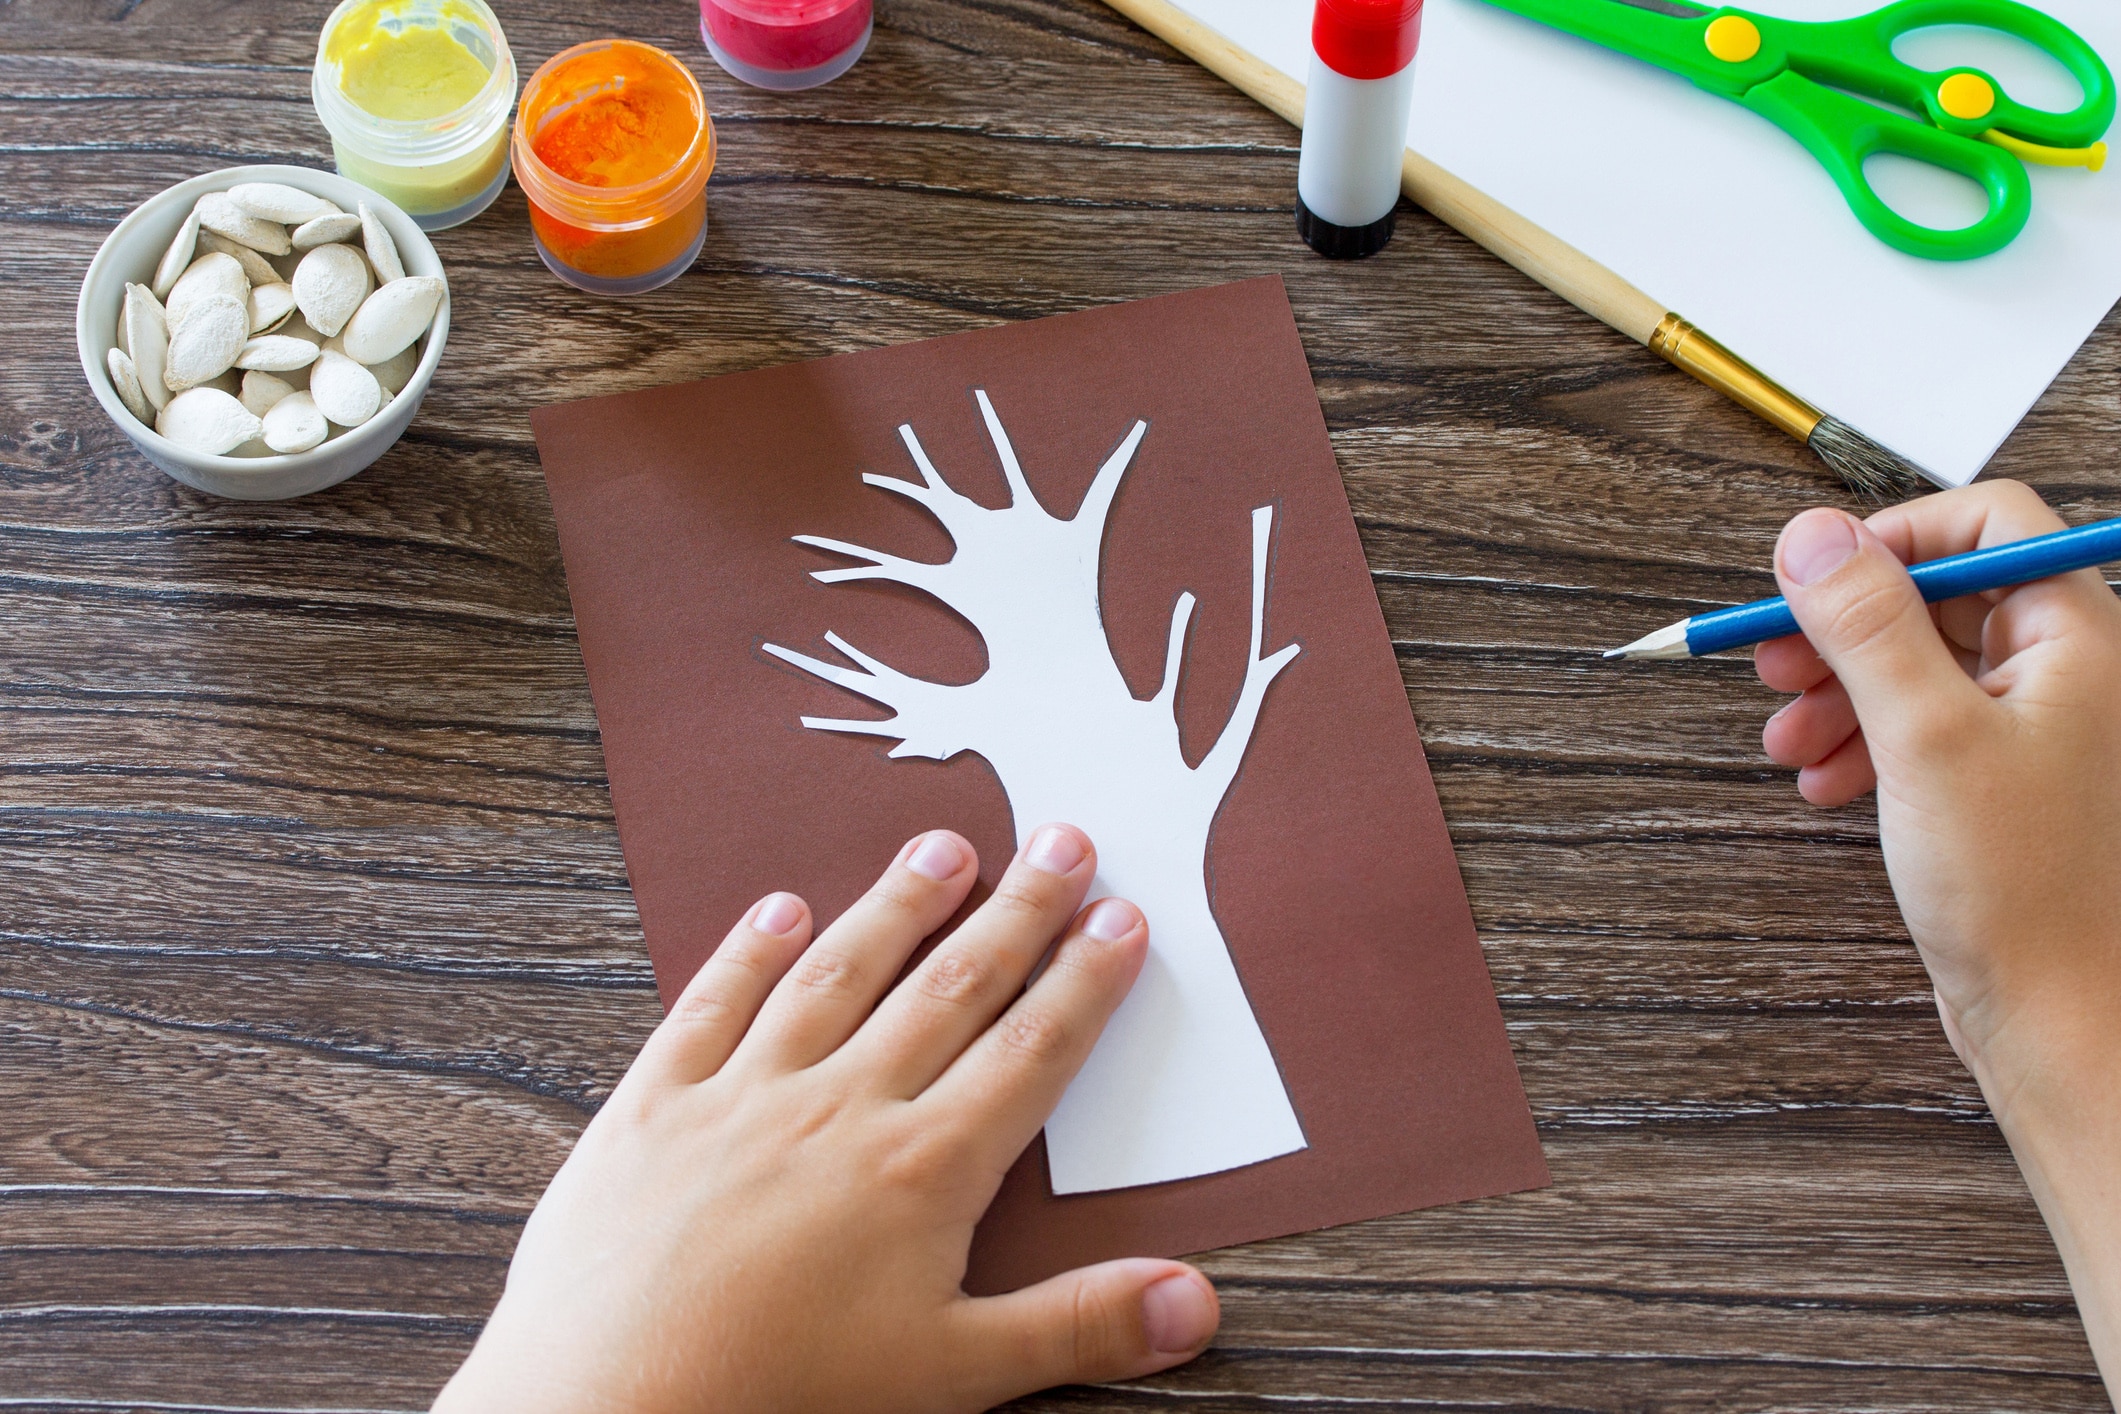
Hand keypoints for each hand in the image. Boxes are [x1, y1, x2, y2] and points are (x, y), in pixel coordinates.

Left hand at [433, 824, 1219, 1413]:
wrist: (609, 1407)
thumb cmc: (785, 1400)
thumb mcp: (954, 1376)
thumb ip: (1080, 1326)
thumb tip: (1198, 1300)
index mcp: (924, 1170)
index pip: (1030, 1052)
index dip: (1085, 981)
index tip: (1121, 917)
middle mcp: (842, 1108)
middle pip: (950, 988)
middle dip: (1017, 911)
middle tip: (1061, 841)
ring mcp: (744, 1096)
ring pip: (839, 976)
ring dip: (898, 907)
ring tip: (943, 849)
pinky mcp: (655, 1107)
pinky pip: (711, 1007)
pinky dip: (747, 953)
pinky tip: (780, 908)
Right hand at [1753, 480, 2120, 1392]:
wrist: (2065, 1018)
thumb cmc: (2024, 890)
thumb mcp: (1924, 735)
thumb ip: (1866, 623)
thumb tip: (1811, 534)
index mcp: (2076, 636)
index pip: (1985, 523)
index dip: (1890, 538)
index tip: (1812, 578)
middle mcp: (2068, 672)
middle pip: (1940, 596)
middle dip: (1846, 628)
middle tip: (1774, 661)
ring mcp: (2041, 731)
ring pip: (1922, 666)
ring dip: (1841, 691)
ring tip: (1784, 739)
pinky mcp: (2007, 786)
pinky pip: (1924, 729)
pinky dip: (1864, 743)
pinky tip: (1824, 782)